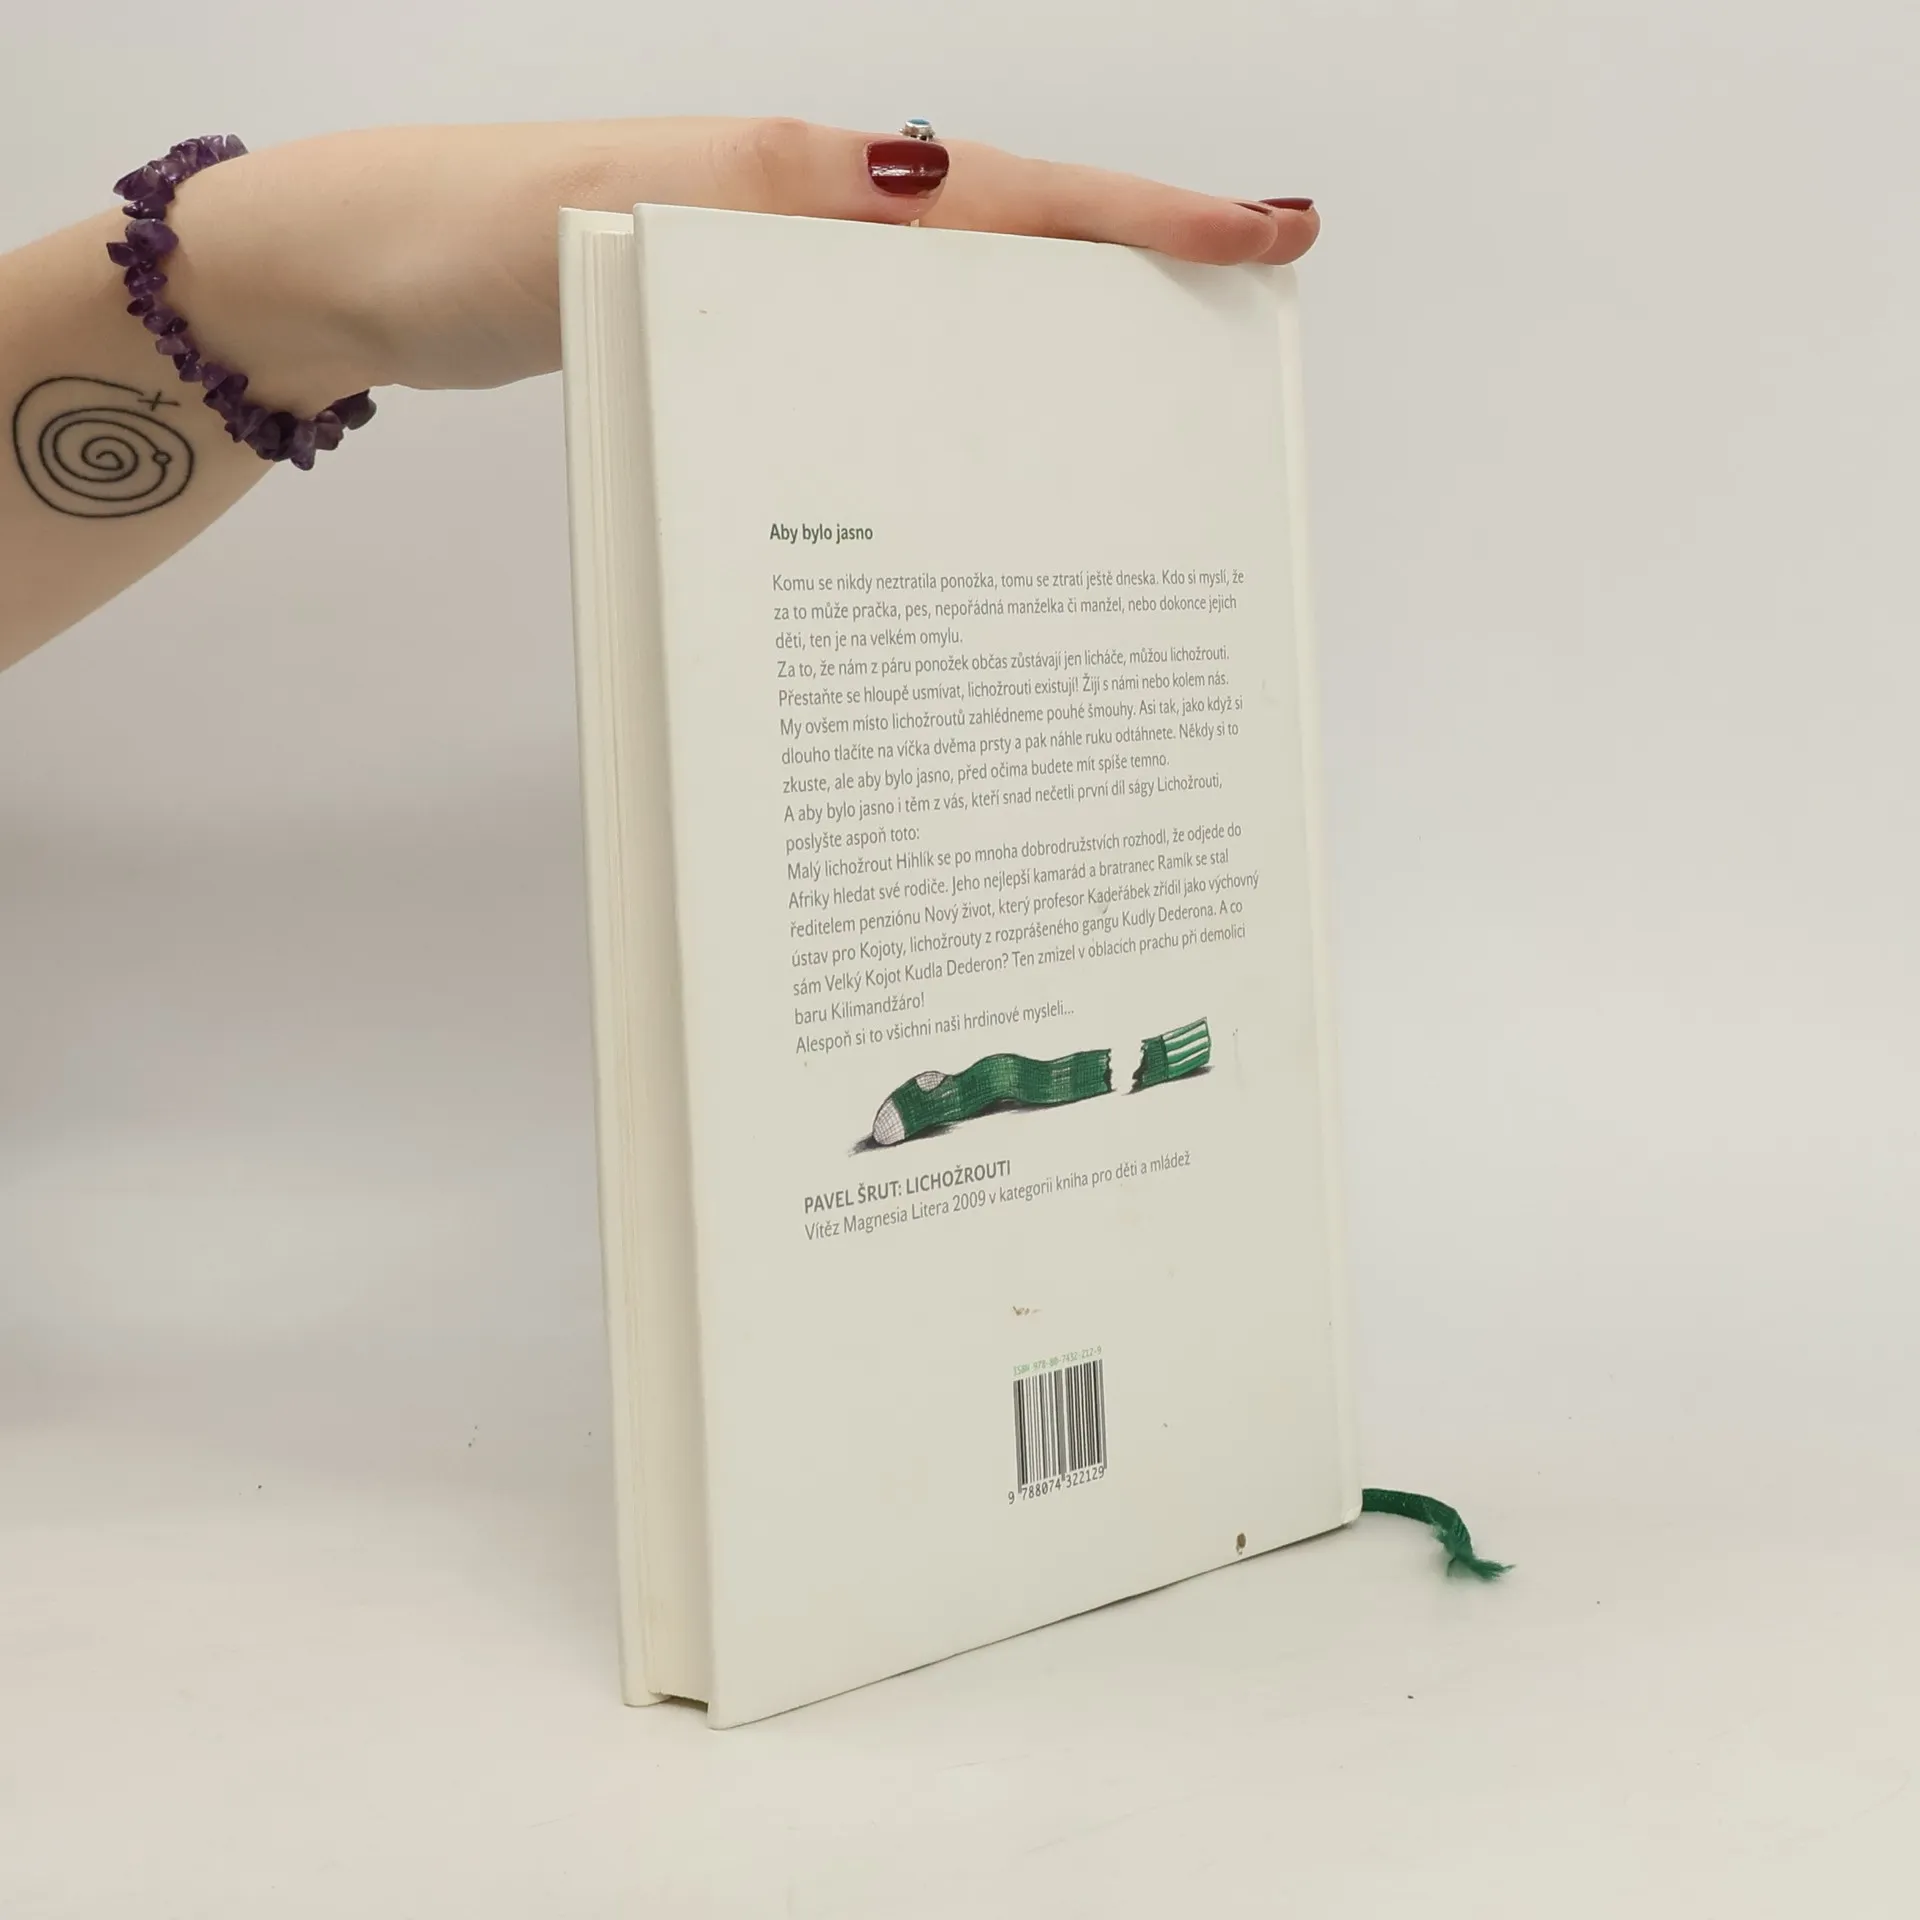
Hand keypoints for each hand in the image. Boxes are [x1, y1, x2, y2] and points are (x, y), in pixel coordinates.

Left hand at [161, 120, 1319, 408]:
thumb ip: (774, 201)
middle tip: (1243, 314)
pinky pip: (868, 367)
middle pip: (1006, 250)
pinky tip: (966, 450)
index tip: (1258, 231)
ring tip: (1143, 403)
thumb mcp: (631, 207)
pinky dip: (938, 398)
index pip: (1004, 197)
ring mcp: (777, 290)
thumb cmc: (473, 233)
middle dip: (1132, 278)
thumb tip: (935, 189)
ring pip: (947, 317)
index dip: (1137, 217)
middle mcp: (807, 231)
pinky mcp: (735, 350)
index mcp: (802, 185)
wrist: (365, 276)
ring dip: (1045, 350)